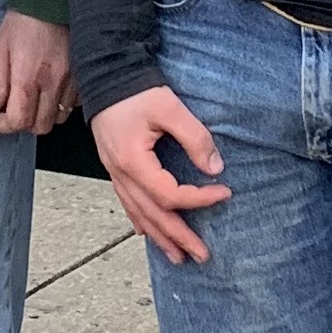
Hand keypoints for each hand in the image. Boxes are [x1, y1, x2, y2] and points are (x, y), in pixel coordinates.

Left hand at [0, 10, 74, 136]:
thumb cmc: (24, 20)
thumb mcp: (1, 47)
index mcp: (28, 77)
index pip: (18, 121)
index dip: (3, 125)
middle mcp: (53, 83)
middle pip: (39, 126)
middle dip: (23, 123)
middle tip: (14, 108)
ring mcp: (72, 81)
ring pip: (58, 118)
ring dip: (43, 115)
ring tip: (33, 100)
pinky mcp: (83, 76)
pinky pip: (74, 104)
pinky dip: (61, 104)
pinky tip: (51, 90)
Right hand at [91, 84, 230, 265]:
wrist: (106, 75)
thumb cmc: (136, 90)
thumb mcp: (169, 107)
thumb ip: (194, 137)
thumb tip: (214, 167)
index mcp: (133, 161)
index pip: (170, 194)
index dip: (199, 199)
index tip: (224, 192)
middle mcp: (121, 173)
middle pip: (152, 215)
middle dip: (178, 237)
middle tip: (202, 255)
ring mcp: (115, 173)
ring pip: (138, 214)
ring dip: (160, 237)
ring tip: (178, 257)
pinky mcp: (115, 167)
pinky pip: (127, 203)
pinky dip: (140, 221)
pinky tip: (146, 233)